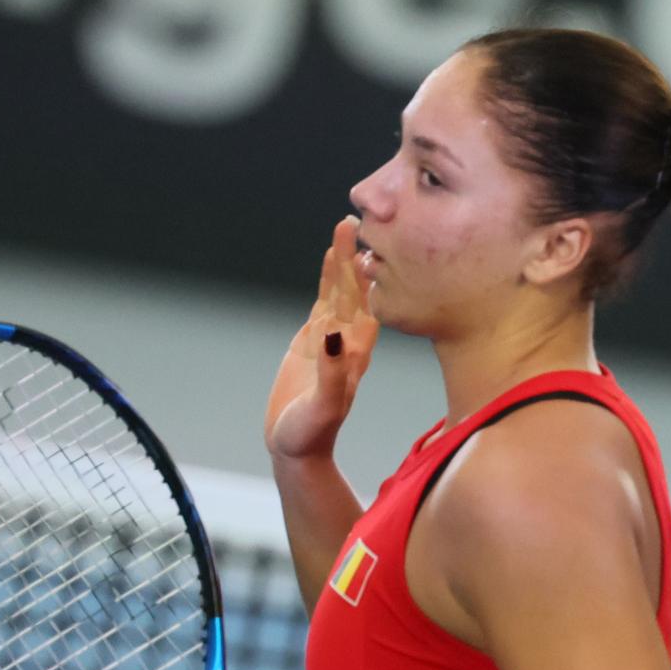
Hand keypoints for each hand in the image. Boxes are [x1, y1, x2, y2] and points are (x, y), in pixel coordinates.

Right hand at [265, 215, 379, 460]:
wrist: (296, 448)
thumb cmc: (311, 433)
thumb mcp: (324, 405)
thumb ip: (333, 371)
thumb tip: (334, 333)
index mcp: (357, 354)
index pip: (368, 305)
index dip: (370, 276)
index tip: (374, 245)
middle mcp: (349, 342)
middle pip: (356, 291)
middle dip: (357, 257)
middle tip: (360, 221)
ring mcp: (332, 339)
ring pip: (340, 292)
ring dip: (344, 261)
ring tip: (348, 227)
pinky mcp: (312, 341)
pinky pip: (323, 302)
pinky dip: (328, 279)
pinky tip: (331, 258)